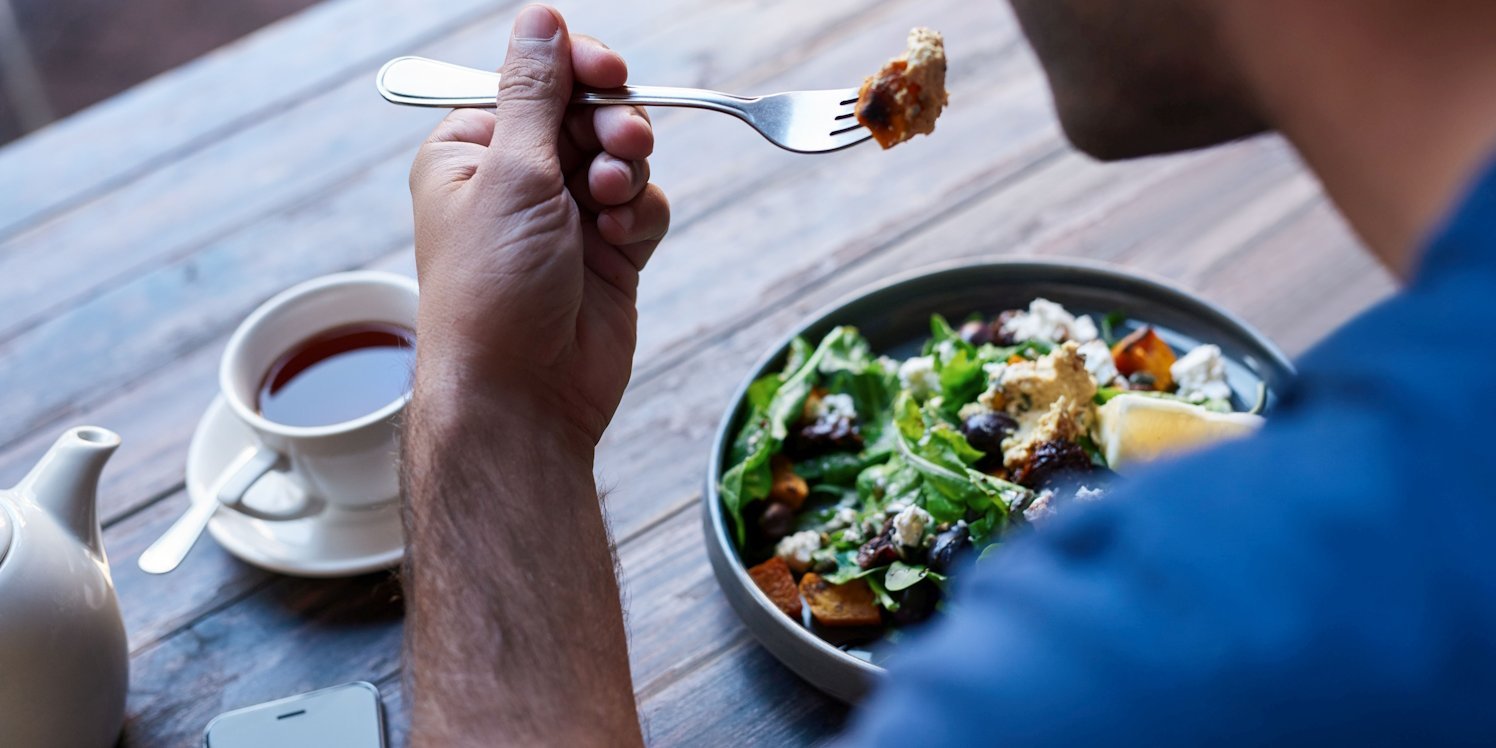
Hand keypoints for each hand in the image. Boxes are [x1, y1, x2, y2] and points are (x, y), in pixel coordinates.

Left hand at [409, 4, 669, 446]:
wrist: (521, 396)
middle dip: (611, 127)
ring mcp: (565, 220)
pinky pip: (642, 209)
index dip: (577, 70)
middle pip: (589, 114)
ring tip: (608, 206)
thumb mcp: (511, 173)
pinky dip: (637, 220)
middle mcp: (518, 180)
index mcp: (473, 150)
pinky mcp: (606, 257)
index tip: (607, 71)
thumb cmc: (492, 291)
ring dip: (627, 174)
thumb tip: (540, 19)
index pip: (536, 81)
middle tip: (621, 144)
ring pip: (625, 160)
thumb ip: (535, 92)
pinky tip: (617, 245)